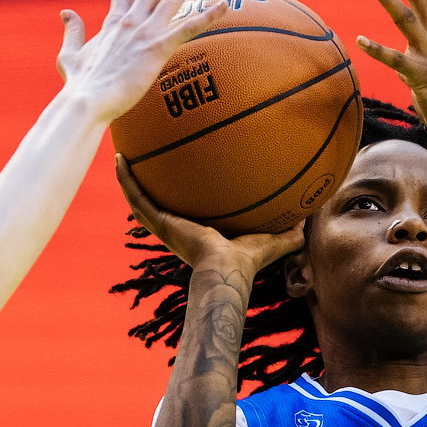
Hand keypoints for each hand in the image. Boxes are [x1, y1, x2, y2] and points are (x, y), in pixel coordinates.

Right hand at [58, 0, 224, 122]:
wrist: (86, 100)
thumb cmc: (79, 85)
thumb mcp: (69, 55)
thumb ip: (72, 32)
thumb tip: (66, 12)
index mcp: (113, 23)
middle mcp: (131, 21)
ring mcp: (146, 32)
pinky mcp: (158, 48)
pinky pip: (189, 29)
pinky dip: (208, 17)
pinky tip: (224, 5)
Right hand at [117, 155, 301, 277]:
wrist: (226, 271)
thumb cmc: (246, 262)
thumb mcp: (271, 240)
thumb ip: (288, 232)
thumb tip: (307, 221)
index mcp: (196, 230)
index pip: (184, 210)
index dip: (177, 195)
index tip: (175, 177)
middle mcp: (176, 226)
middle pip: (156, 201)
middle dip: (147, 182)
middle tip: (141, 158)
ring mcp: (164, 224)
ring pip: (139, 198)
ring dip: (128, 177)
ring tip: (120, 154)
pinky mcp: (159, 221)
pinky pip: (137, 197)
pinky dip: (126, 179)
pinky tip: (119, 159)